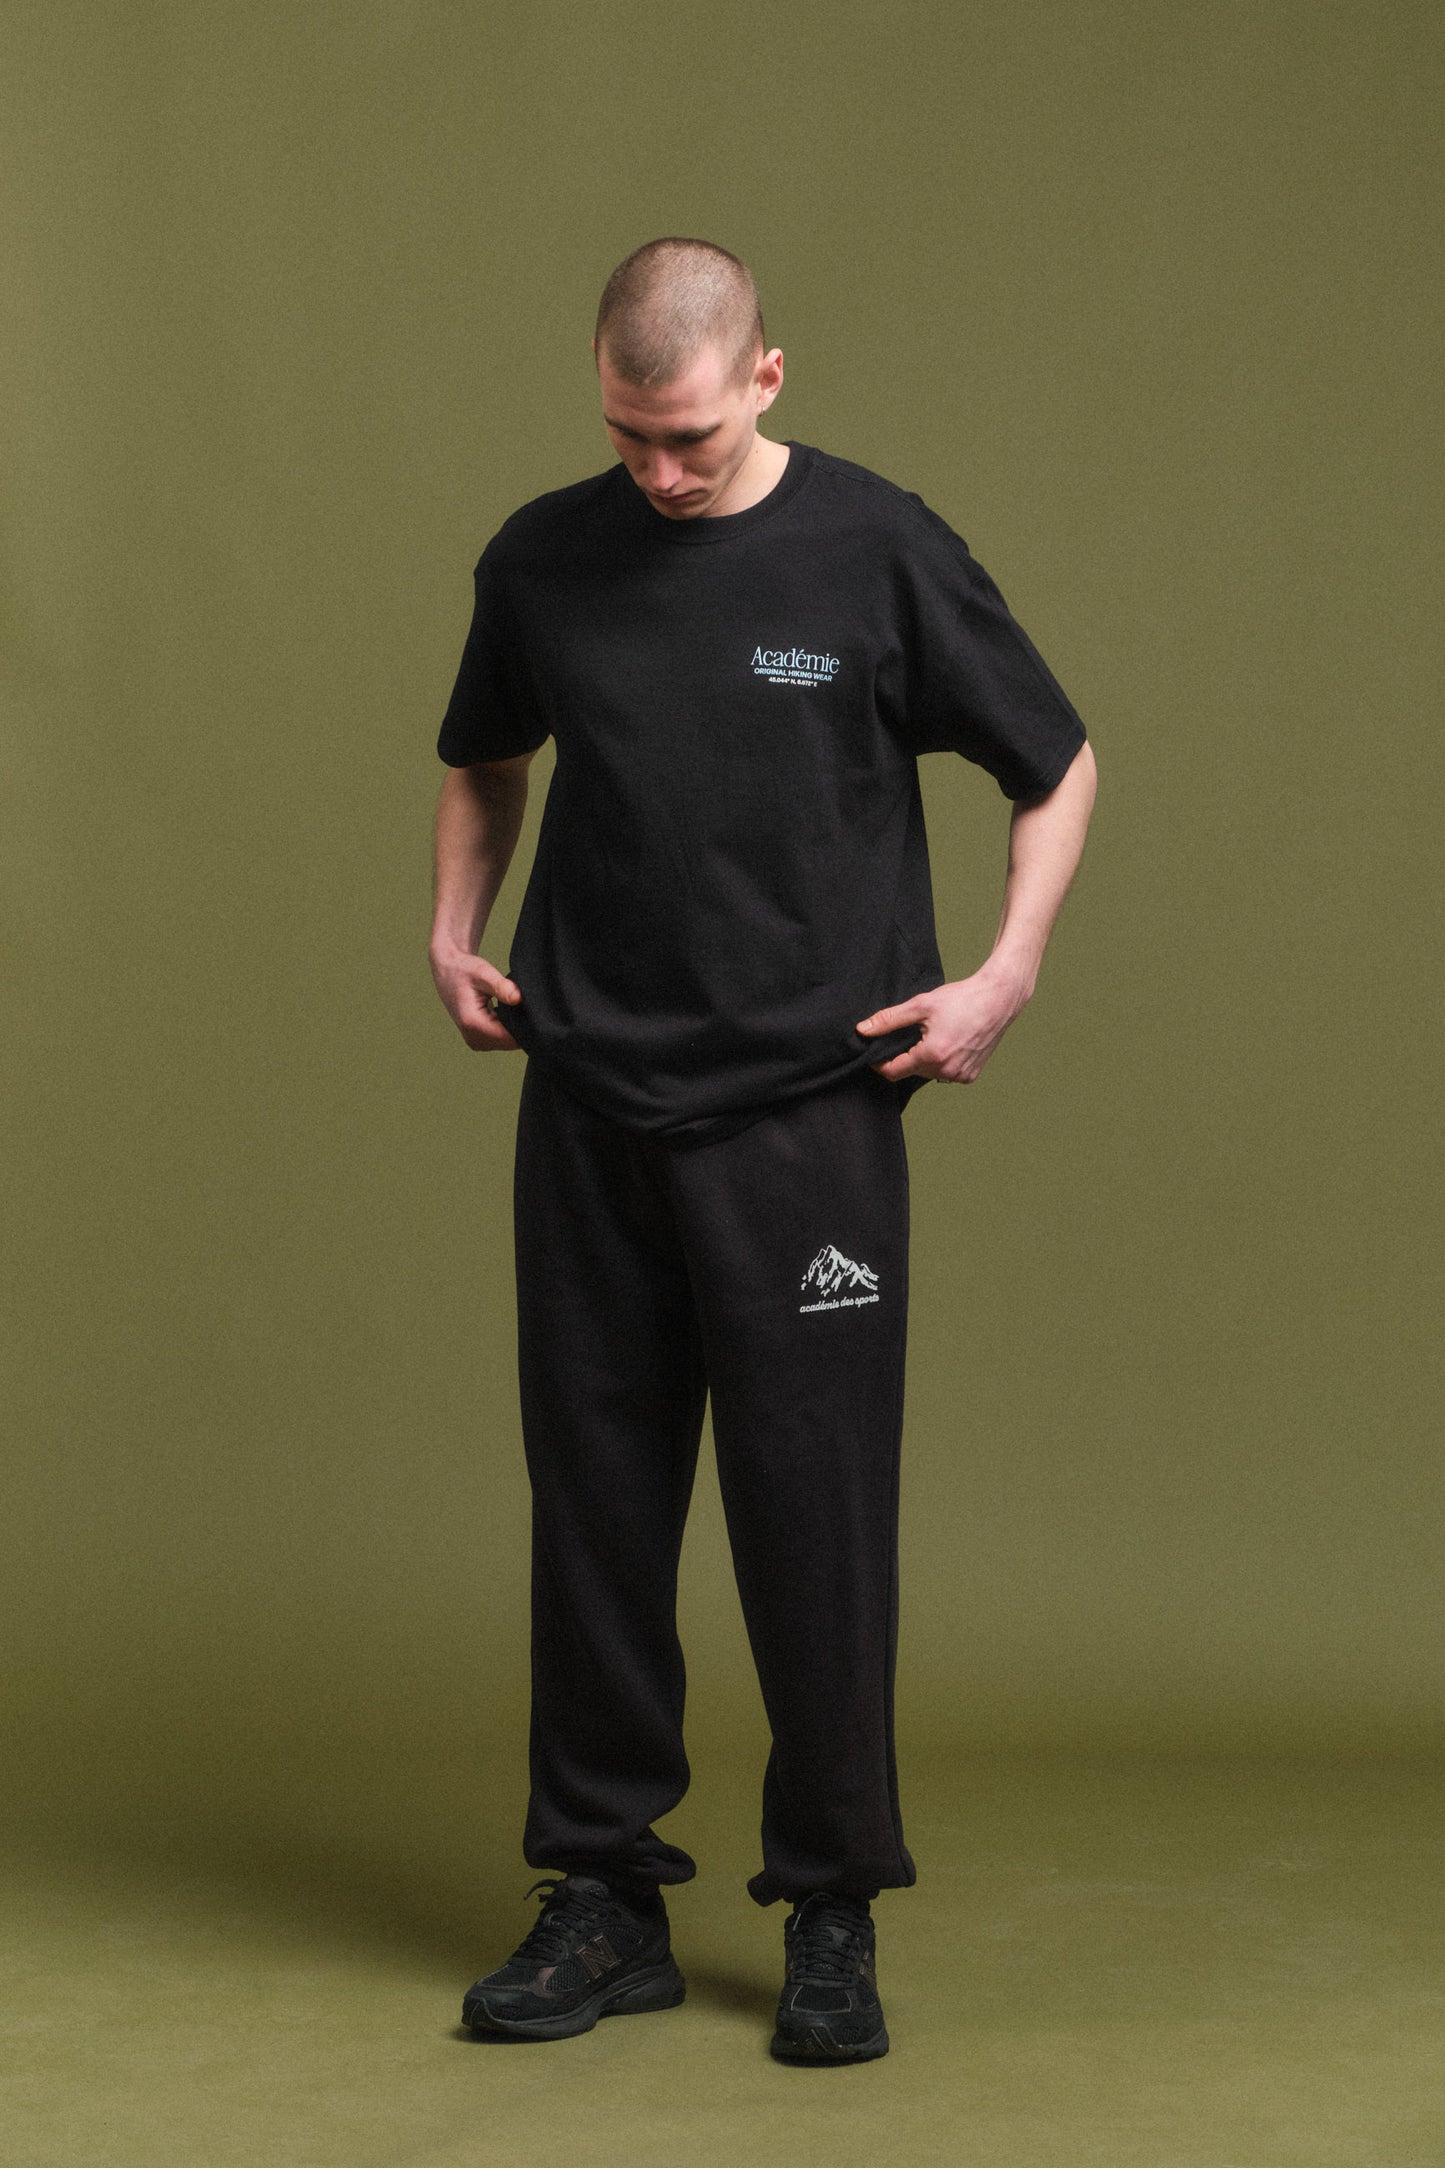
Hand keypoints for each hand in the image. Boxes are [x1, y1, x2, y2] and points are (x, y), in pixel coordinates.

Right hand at [429, 943, 522, 1050]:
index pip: (509, 1038)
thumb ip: (501, 986)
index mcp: (471, 1023)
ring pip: (507, 1043)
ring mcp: (475, 1041)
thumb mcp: (483, 972)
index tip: (534, 1010)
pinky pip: (502, 1040)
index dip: (525, 1027)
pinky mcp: (479, 1040)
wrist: (448, 971)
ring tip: (513, 1005)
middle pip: (509, 1042)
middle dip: (521, 1027)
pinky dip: (508, 1028)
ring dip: (515, 1027)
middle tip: (526, 1004)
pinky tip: (509, 1012)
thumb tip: (518, 998)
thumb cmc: (465, 969)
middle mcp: (472, 1037)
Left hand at [855, 963, 1033, 1083]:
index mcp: (932, 1055)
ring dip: (924, 1060)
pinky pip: (946, 1074)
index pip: (893, 1072)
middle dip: (906, 1056)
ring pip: (928, 1074)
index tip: (875, 1053)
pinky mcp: (970, 1076)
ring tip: (934, 1035)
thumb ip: (889, 1020)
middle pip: (911, 1072)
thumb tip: (862, 1030)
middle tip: (914, 1033)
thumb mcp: (921, 1005)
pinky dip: (942, 1063)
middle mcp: (947, 1071)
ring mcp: (961, 1076)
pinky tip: (949, 1043)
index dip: (880, 1063)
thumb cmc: (961, 999)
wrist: (998, 999)